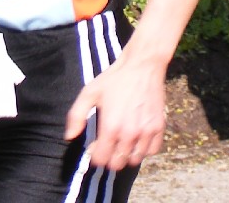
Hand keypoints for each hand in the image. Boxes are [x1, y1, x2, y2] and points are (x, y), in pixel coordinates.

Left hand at [63, 55, 166, 170]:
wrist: (142, 65)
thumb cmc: (114, 79)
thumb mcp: (89, 92)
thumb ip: (76, 116)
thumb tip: (69, 137)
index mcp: (111, 127)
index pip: (101, 160)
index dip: (95, 155)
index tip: (95, 145)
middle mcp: (129, 134)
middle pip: (117, 164)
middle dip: (110, 158)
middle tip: (109, 144)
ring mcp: (146, 132)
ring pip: (135, 160)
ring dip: (127, 155)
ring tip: (123, 142)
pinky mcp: (159, 127)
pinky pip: (152, 151)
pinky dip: (144, 149)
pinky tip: (138, 138)